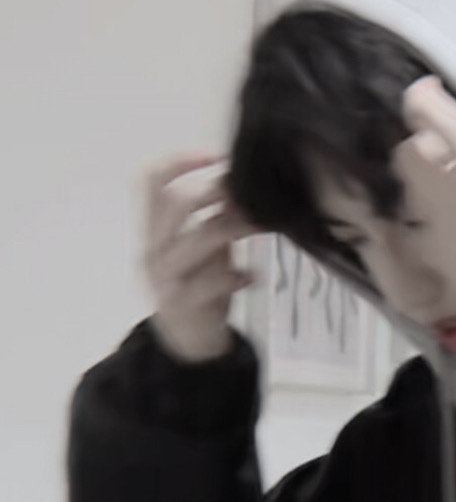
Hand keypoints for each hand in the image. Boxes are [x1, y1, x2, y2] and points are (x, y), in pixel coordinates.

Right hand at [142, 153, 262, 363]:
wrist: (186, 344)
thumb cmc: (198, 289)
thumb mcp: (203, 251)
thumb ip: (213, 221)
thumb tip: (243, 188)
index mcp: (153, 231)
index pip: (149, 182)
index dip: (178, 162)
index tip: (214, 156)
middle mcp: (153, 250)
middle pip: (175, 204)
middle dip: (215, 192)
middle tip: (247, 195)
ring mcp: (166, 278)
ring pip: (198, 238)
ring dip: (233, 226)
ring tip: (261, 225)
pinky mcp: (184, 304)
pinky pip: (212, 282)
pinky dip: (238, 275)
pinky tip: (254, 277)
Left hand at [396, 77, 455, 363]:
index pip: (422, 109)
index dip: (425, 98)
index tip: (436, 98)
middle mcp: (444, 190)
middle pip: (408, 155)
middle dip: (427, 150)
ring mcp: (435, 234)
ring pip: (411, 199)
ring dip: (429, 193)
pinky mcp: (437, 270)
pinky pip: (423, 240)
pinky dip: (436, 233)